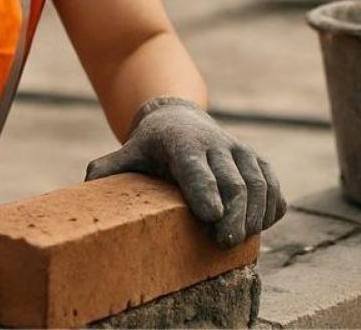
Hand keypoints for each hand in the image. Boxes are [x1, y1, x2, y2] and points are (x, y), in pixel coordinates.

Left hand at [85, 96, 285, 247]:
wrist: (180, 118)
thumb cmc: (150, 146)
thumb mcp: (128, 152)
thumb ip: (108, 169)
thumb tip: (86, 185)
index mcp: (182, 142)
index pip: (195, 167)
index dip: (204, 191)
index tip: (211, 217)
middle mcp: (216, 144)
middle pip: (233, 181)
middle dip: (233, 214)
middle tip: (224, 242)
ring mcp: (240, 152)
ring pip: (259, 183)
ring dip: (255, 215)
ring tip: (241, 240)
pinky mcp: (257, 162)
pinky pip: (274, 185)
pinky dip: (273, 206)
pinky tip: (262, 225)